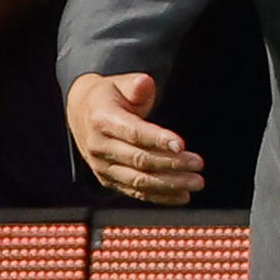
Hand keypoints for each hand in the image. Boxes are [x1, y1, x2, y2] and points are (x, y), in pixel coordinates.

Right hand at [65, 72, 202, 204]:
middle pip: (139, 159)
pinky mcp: (107, 180)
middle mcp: (99, 146)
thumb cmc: (109, 96)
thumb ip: (135, 84)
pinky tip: (181, 196)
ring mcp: (101, 166)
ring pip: (138, 180)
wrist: (81, 114)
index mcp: (102, 119)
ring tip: (196, 183)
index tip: (181, 145)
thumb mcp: (120, 83)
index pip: (133, 133)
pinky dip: (159, 196)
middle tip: (198, 164)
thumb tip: (145, 82)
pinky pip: (135, 192)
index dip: (158, 140)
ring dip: (169, 184)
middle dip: (171, 164)